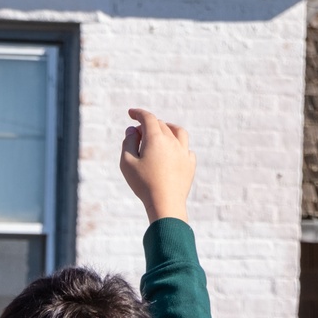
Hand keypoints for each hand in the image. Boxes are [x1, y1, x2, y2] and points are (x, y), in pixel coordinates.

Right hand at [119, 109, 195, 223]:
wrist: (166, 204)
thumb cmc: (143, 184)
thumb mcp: (127, 163)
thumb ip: (128, 143)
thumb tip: (132, 130)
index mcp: (156, 138)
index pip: (147, 118)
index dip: (138, 113)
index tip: (131, 113)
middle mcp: (172, 141)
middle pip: (160, 125)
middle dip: (148, 126)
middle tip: (138, 135)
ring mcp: (184, 152)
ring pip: (178, 132)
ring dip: (168, 129)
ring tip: (162, 133)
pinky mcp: (190, 164)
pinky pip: (186, 149)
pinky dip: (179, 146)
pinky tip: (174, 152)